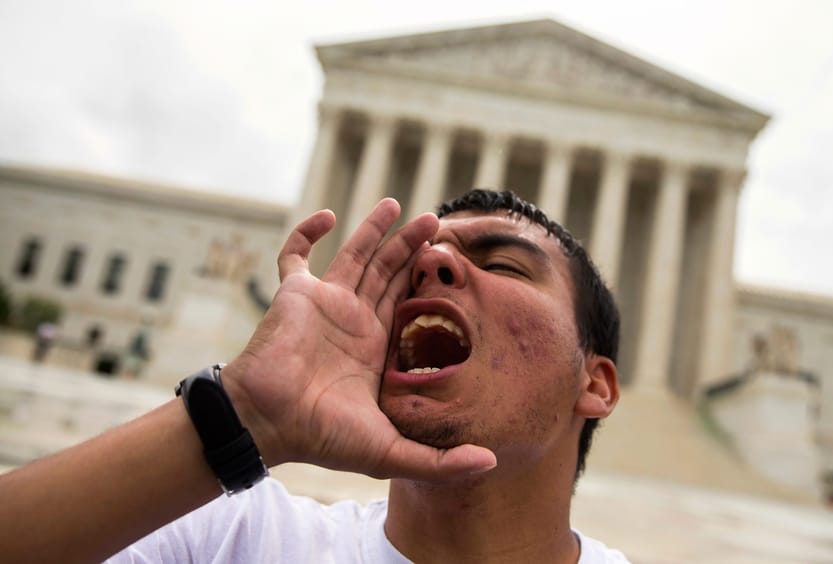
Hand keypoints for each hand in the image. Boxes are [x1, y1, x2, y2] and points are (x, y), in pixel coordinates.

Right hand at [224, 199, 495, 479]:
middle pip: (389, 272)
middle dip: (411, 246)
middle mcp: (354, 320)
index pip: (409, 304)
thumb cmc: (322, 438)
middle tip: (436, 221)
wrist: (268, 423)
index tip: (452, 261)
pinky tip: (328, 214)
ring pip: (355, 255)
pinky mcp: (294, 293)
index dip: (428, 282)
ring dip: (375, 228)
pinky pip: (296, 255)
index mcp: (376, 347)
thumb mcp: (389, 452)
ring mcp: (324, 303)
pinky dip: (307, 233)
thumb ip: (439, 461)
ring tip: (400, 203)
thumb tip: (490, 464)